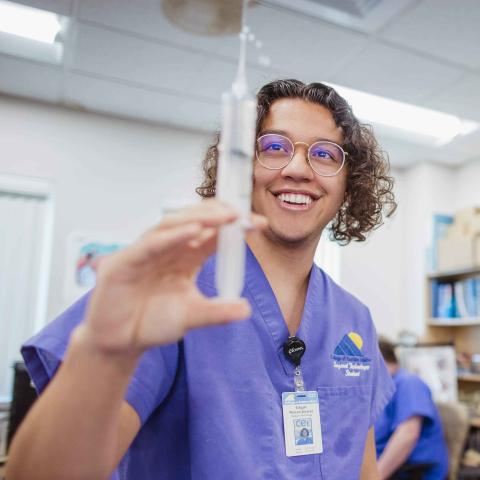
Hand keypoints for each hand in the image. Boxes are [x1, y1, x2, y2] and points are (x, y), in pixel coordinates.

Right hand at [80, 200, 265, 356]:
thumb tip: (245, 309)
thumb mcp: (191, 316)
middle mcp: (167, 249)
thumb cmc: (151, 322)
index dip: (234, 227)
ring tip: (224, 216)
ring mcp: (146, 252)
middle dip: (219, 215)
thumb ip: (217, 312)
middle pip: (194, 221)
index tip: (259, 224)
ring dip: (199, 218)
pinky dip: (173, 236)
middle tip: (243, 215)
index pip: (212, 236)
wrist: (119, 343)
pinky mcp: (125, 261)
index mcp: (184, 257)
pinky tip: (193, 231)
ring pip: (173, 225)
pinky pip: (151, 244)